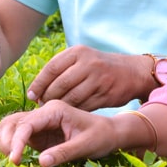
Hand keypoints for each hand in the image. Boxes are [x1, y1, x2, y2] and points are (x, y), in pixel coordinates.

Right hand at [0, 99, 121, 166]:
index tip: (15, 160)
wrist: (110, 134)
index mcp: (55, 110)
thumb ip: (64, 152)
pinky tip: (17, 160)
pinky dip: (12, 147)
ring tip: (13, 162)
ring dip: (6, 143)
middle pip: (12, 122)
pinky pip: (18, 137)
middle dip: (6, 141)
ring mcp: (40, 122)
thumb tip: (41, 162)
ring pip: (11, 128)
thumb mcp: (86, 146)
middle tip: (12, 162)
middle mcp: (44, 113)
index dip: (17, 141)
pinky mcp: (39, 134)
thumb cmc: (101, 137)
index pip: (27, 123)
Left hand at [27, 45, 144, 109]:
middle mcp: (88, 63)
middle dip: (47, 98)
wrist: (134, 72)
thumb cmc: (101, 67)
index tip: (32, 96)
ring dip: (59, 107)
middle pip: (59, 85)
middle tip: (41, 106)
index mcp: (78, 52)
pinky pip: (83, 106)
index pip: (51, 69)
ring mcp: (98, 78)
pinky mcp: (106, 93)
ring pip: (71, 97)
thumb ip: (62, 70)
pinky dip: (73, 112)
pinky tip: (69, 114)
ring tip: (53, 111)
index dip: (38, 84)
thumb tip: (36, 91)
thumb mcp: (83, 59)